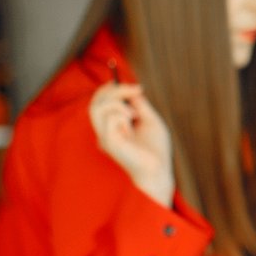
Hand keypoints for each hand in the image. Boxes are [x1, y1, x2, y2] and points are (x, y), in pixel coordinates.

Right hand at [89, 83, 173, 205]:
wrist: (159, 169)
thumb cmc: (155, 149)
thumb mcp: (149, 119)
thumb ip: (139, 104)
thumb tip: (131, 89)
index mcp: (111, 127)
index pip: (100, 103)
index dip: (112, 89)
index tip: (134, 86)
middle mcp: (104, 132)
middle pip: (96, 102)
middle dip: (116, 90)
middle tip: (138, 89)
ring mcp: (104, 137)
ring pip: (98, 107)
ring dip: (120, 103)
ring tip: (135, 115)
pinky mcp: (108, 142)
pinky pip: (110, 118)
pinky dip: (123, 117)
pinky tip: (132, 130)